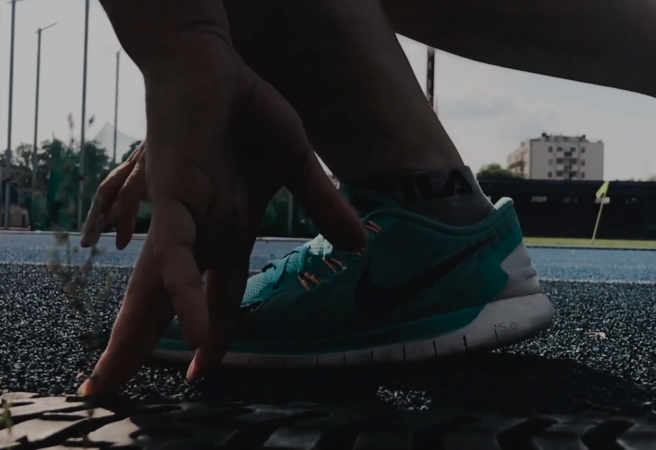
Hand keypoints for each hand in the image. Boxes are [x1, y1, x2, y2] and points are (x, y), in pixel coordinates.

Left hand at [78, 31, 365, 395]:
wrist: (215, 62)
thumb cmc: (250, 111)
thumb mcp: (298, 164)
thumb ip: (323, 205)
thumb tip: (359, 245)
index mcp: (229, 229)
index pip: (219, 294)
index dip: (213, 332)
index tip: (203, 369)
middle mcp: (201, 232)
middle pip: (167, 300)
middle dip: (139, 346)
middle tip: (108, 391)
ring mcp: (184, 215)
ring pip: (154, 285)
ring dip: (136, 334)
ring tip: (112, 382)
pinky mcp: (174, 193)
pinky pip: (178, 252)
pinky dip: (186, 289)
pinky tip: (188, 327)